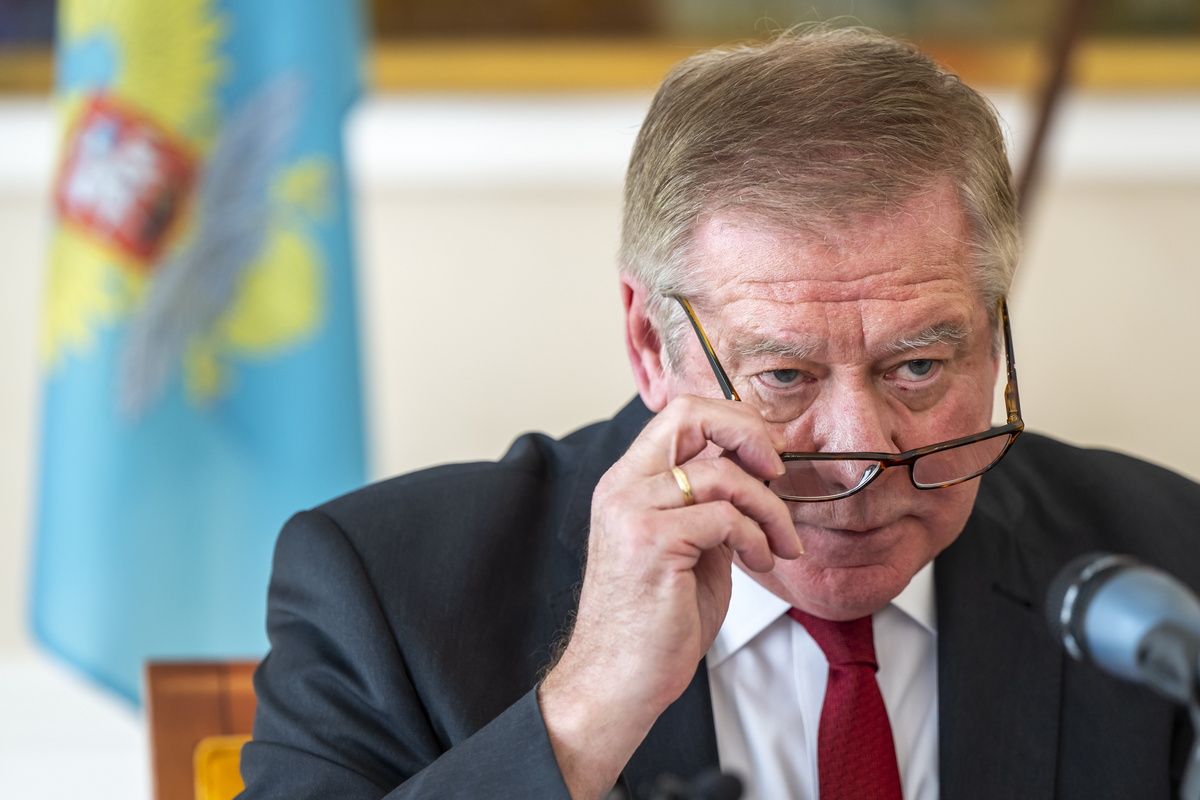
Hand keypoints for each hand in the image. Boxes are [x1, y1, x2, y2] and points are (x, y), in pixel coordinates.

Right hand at [539, 395, 801, 797]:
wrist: (616, 682)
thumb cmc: (652, 626)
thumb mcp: (688, 550)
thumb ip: (711, 510)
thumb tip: (756, 483)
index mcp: (627, 483)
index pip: (680, 415)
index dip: (732, 422)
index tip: (766, 455)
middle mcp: (623, 487)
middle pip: (693, 417)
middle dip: (749, 434)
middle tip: (777, 470)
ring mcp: (634, 511)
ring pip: (723, 474)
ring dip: (769, 509)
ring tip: (778, 544)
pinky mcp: (654, 542)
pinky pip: (728, 518)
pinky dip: (757, 539)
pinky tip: (758, 562)